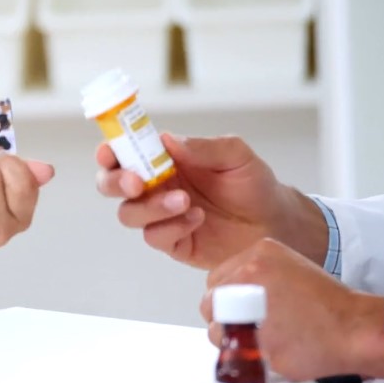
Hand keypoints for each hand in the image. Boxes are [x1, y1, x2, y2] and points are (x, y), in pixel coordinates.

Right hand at [95, 133, 326, 269]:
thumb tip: (167, 140)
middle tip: (137, 183)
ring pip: (129, 213)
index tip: (109, 152)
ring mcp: (160, 216)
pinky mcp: (172, 241)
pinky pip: (155, 236)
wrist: (275, 223)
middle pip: (110, 185)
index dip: (108, 151)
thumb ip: (203, 147)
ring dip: (150, 207)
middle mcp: (154, 187)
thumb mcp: (236, 155)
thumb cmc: (253, 184)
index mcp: (162, 160)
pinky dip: (173, 227)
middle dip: (115, 182)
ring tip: (184, 202)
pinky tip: (197, 219)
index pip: (122, 152)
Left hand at [201, 238, 383, 381]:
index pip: (216, 280)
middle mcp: (245, 278)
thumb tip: (230, 293)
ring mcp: (246, 309)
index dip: (226, 297)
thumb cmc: (326, 303)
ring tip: (258, 338)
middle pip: (211, 303)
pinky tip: (267, 349)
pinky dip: (246, 354)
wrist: (352, 328)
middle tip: (245, 325)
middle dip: (224, 316)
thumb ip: (254, 276)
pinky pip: (234, 351)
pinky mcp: (252, 341)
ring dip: (232, 338)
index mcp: (255, 256)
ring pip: (216, 329)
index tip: (238, 307)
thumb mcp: (287, 267)